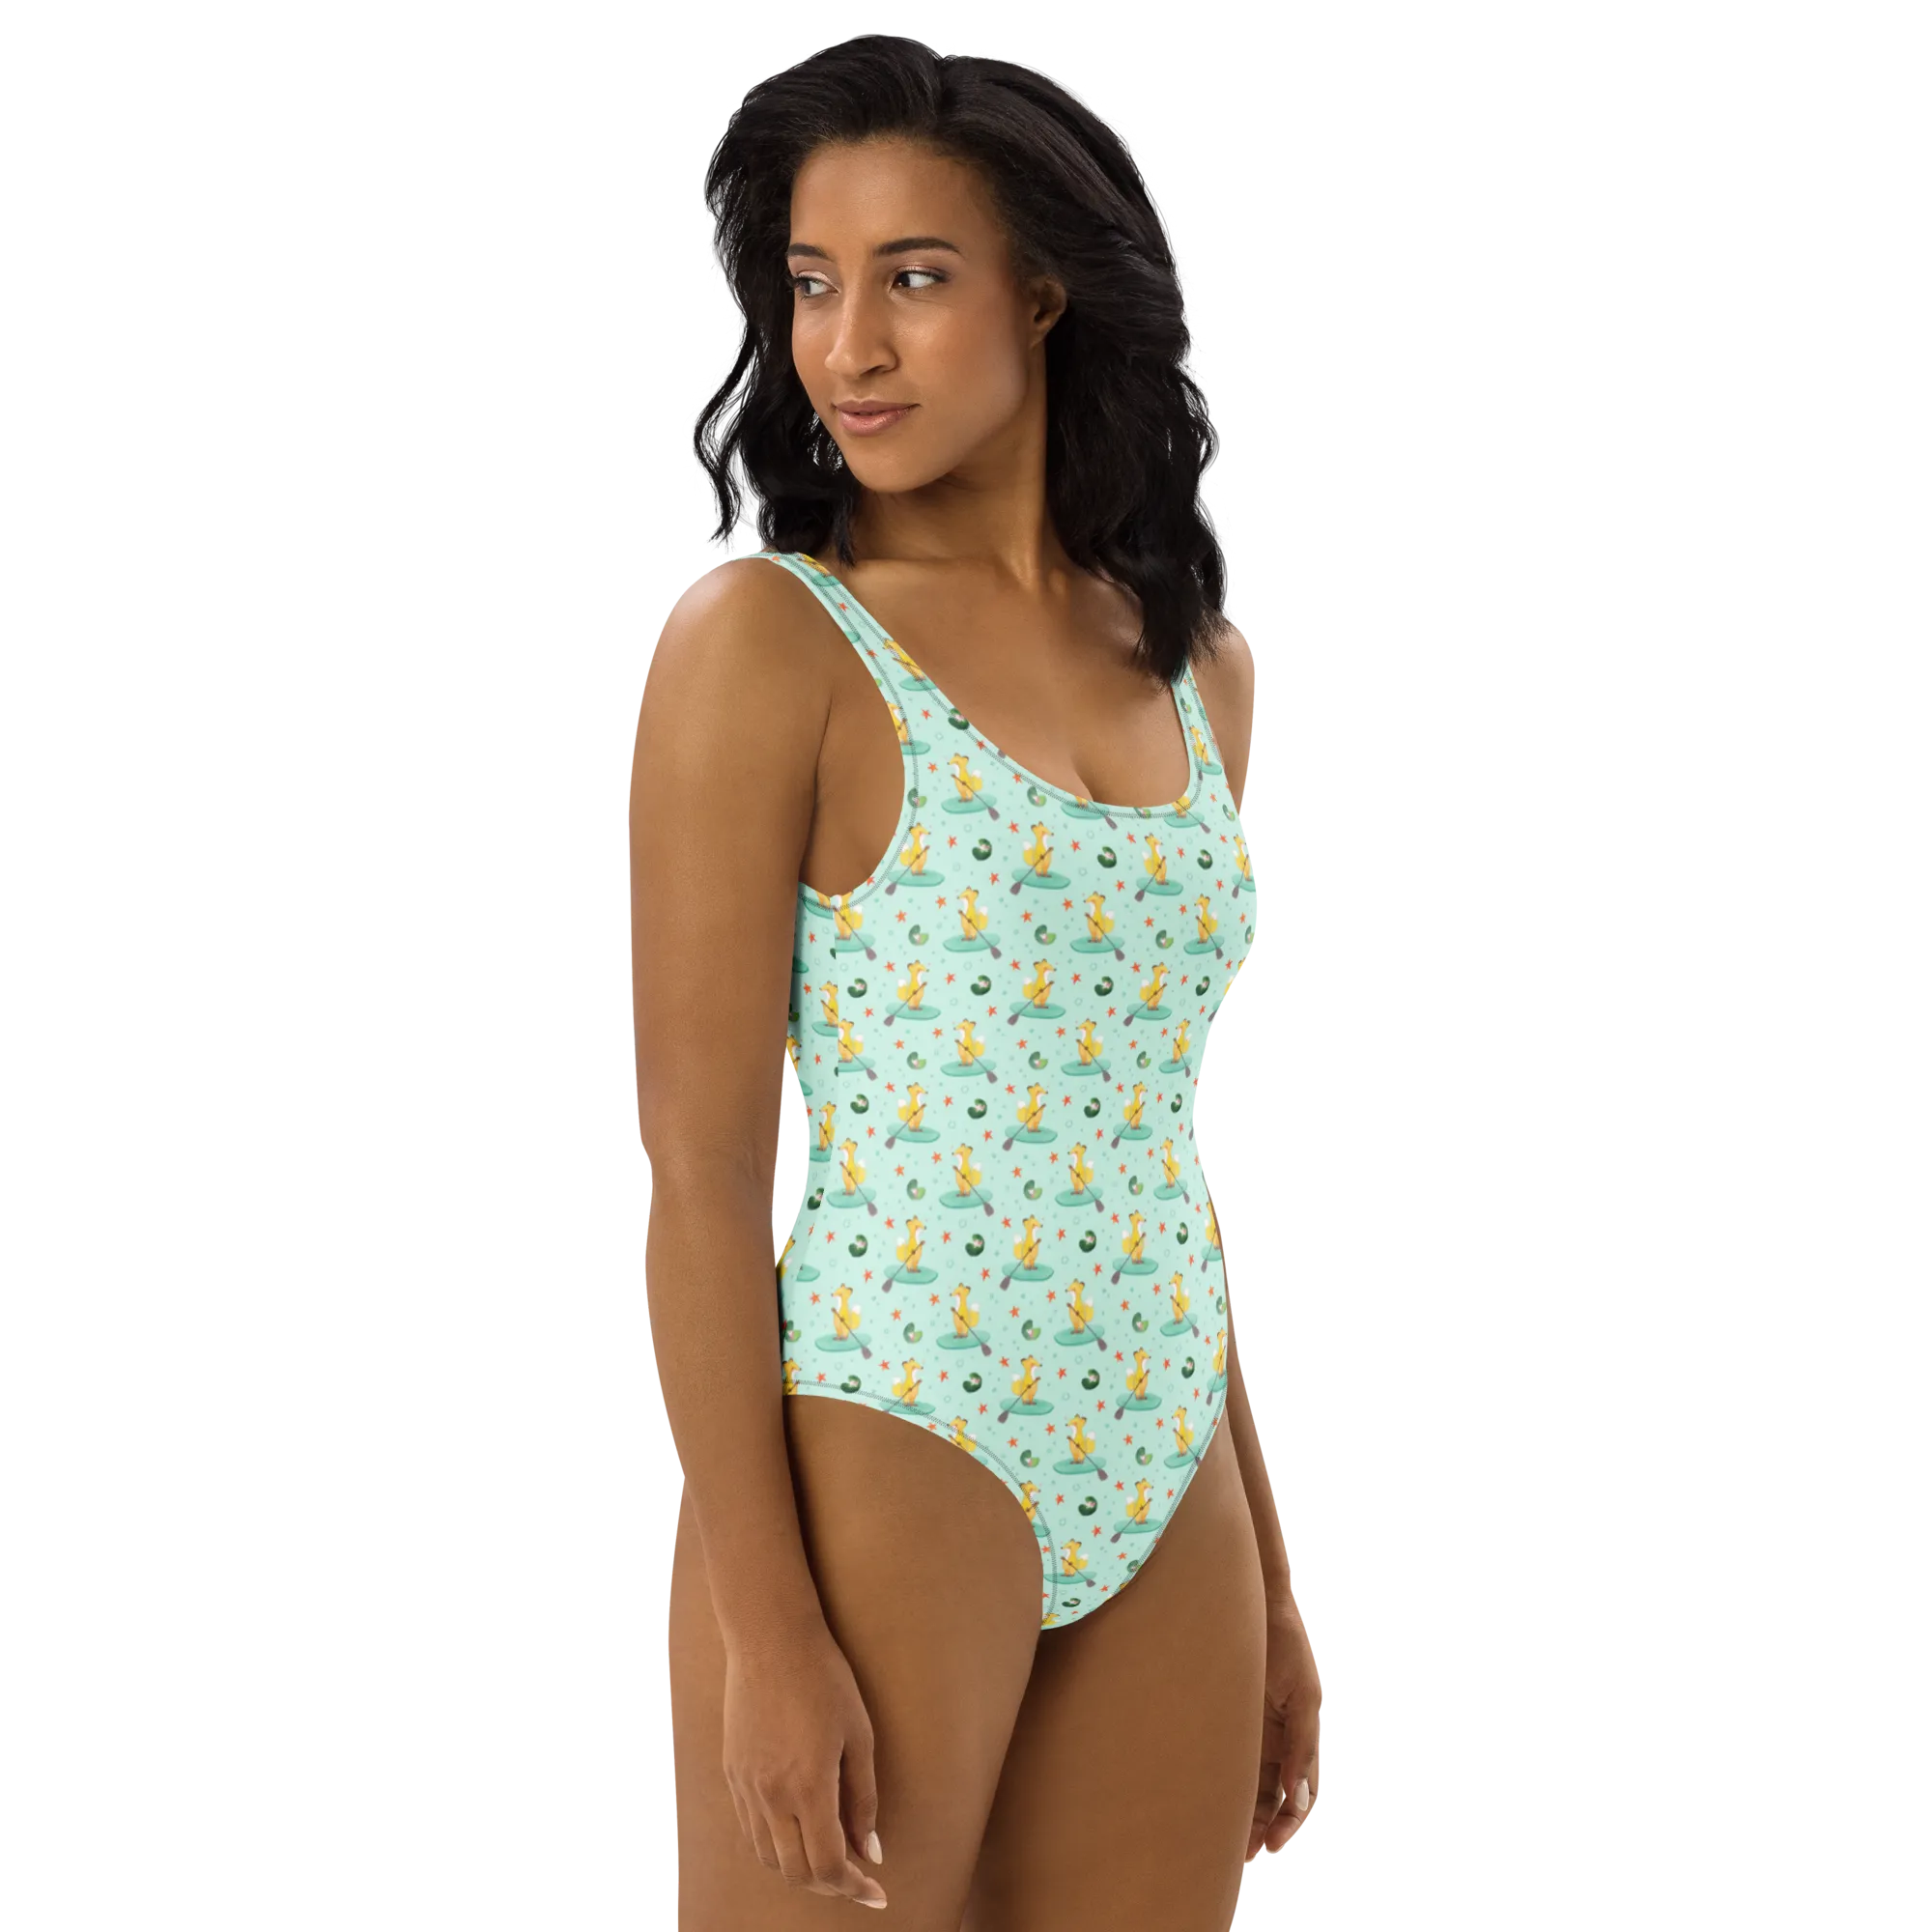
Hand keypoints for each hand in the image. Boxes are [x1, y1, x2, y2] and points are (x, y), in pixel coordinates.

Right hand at [722, 1620, 888, 1909]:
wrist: (770, 1640)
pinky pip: (750, 1830)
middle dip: (829, 1885)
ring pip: (768, 1857)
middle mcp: (771, 1796)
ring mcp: (746, 1787)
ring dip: (799, 1868)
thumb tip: (870, 1850)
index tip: (877, 1893)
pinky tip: (796, 1832)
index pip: (828, 1865)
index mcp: (808, 1787)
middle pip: (795, 1872)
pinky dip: (775, 1846)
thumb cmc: (824, 1680)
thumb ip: (863, 1798)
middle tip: (856, 1878)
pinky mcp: (732, 1774)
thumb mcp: (859, 1735)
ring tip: (828, 1857)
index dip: (854, 1888)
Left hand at [1246, 1595, 1319, 1860]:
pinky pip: (1223, 1763)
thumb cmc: (1286, 1650)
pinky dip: (1220, 1789)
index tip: (1272, 1842)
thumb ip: (1301, 1746)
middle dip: (1261, 1829)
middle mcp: (1274, 1747)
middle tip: (1243, 1853)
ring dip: (1240, 1817)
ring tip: (1224, 1844)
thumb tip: (1299, 1798)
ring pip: (1247, 1789)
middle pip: (1271, 1801)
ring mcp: (1250, 1738)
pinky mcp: (1225, 1724)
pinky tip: (1206, 1808)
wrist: (1255, 1611)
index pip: (1297, 1797)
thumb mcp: (1303, 1698)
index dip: (1288, 1823)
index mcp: (1298, 1744)